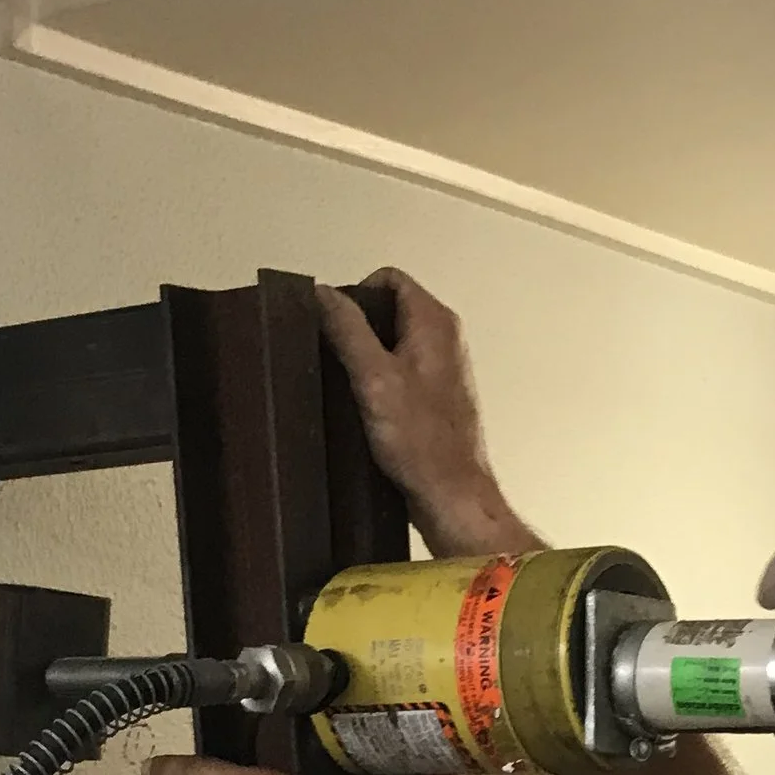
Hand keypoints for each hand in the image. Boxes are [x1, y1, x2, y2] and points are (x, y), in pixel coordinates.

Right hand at [317, 270, 539, 558]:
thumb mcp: (372, 378)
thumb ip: (347, 329)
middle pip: (390, 309)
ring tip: (349, 386)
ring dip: (367, 358)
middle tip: (336, 357)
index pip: (389, 279)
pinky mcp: (436, 398)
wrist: (451, 495)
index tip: (334, 324)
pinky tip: (365, 408)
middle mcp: (445, 338)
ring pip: (394, 343)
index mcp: (435, 322)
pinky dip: (379, 382)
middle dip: (358, 327)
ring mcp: (443, 369)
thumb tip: (323, 293)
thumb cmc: (421, 442)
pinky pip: (400, 372)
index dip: (356, 293)